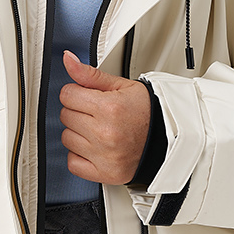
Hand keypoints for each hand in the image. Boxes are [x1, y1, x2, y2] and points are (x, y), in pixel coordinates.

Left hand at [59, 49, 151, 185]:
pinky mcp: (104, 173)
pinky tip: (94, 147)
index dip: (76, 93)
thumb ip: (90, 74)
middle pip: (65, 116)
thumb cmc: (147, 112)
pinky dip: (79, 155)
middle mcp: (105, 133)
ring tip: (98, 130)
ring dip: (78, 133)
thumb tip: (68, 60)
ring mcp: (104, 155)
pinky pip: (72, 163)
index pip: (67, 95)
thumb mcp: (121, 86)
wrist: (168, 139)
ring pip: (66, 138)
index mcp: (110, 107)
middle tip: (97, 113)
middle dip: (78, 111)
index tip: (88, 97)